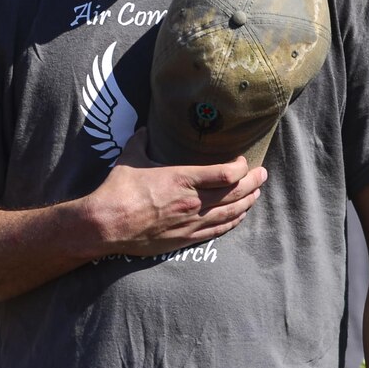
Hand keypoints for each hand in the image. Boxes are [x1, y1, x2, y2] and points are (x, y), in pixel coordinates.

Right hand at [80, 127, 265, 258]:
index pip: (226, 173)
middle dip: (253, 183)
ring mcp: (191, 222)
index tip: (243, 161)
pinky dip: (233, 222)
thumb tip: (145, 129)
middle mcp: (192, 201)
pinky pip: (218, 230)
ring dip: (247, 202)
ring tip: (256, 194)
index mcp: (181, 178)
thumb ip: (141, 141)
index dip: (241, 167)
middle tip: (262, 175)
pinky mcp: (186, 238)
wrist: (106, 225)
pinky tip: (240, 216)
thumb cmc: (117, 191)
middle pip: (235, 192)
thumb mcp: (130, 159)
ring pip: (231, 213)